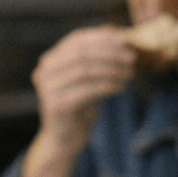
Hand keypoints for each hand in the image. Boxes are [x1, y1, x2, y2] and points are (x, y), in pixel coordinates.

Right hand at [22, 26, 136, 176]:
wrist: (64, 140)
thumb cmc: (80, 108)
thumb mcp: (88, 81)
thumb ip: (98, 62)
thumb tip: (120, 37)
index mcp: (50, 60)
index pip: (76, 39)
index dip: (101, 37)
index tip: (125, 38)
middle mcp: (45, 70)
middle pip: (82, 53)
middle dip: (110, 52)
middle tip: (132, 57)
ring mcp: (48, 87)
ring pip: (85, 70)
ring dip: (112, 69)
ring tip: (131, 73)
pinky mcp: (57, 104)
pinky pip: (88, 90)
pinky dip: (108, 86)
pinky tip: (122, 88)